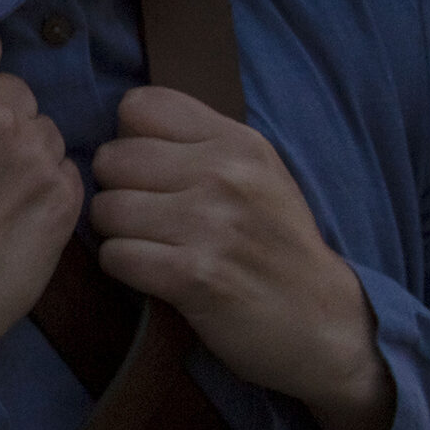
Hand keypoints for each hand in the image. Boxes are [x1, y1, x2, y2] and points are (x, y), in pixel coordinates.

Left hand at [88, 88, 394, 429]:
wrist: (322, 322)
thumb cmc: (275, 246)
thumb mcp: (257, 175)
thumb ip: (200, 144)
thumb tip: (122, 128)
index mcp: (238, 143)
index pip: (140, 106)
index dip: (130, 140)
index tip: (150, 173)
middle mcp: (225, 174)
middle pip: (112, 159)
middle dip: (117, 190)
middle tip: (146, 218)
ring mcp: (211, 224)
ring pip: (107, 209)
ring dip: (117, 234)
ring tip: (152, 247)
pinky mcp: (194, 274)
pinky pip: (115, 255)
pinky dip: (124, 269)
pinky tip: (155, 275)